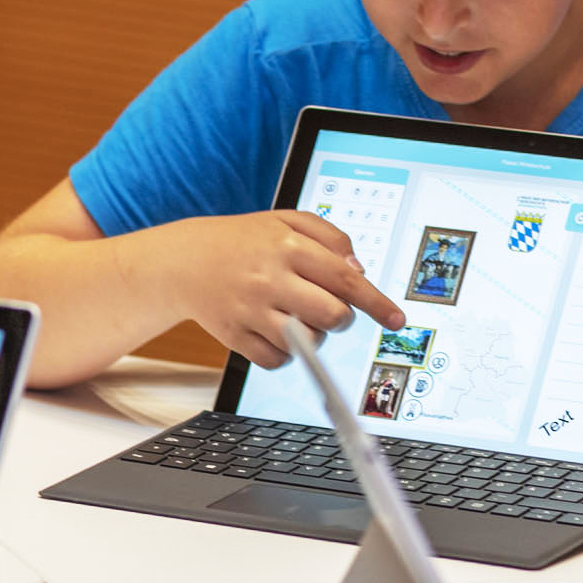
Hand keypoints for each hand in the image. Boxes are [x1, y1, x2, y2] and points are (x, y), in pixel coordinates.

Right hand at [155, 210, 405, 367]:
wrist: (186, 260)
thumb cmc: (245, 241)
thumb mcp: (287, 221)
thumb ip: (331, 238)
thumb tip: (359, 273)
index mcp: (287, 247)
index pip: (345, 279)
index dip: (376, 302)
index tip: (397, 320)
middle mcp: (269, 278)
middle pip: (332, 316)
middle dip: (341, 318)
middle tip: (330, 310)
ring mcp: (250, 309)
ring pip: (306, 342)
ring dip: (312, 336)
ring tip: (295, 316)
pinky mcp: (233, 335)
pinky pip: (276, 361)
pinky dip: (284, 354)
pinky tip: (276, 333)